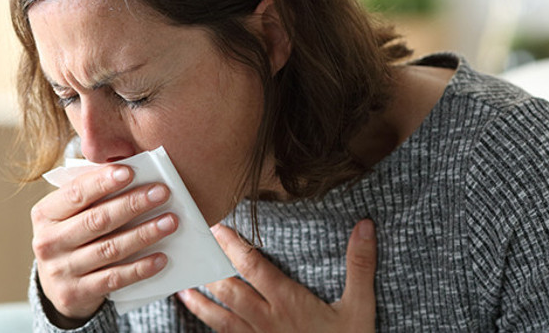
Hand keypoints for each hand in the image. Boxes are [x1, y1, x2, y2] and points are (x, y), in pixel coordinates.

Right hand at [31, 164, 178, 326]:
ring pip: (110, 249)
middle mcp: (48, 242)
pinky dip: (140, 268)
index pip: (75, 193)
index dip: (102, 182)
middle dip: (132, 204)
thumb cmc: (72, 235)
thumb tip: (130, 171)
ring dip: (144, 234)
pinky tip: (160, 257)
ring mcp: (60, 270)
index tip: (129, 171)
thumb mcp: (70, 213)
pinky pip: (114, 278)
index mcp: (45, 214)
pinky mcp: (75, 293)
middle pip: (97, 220)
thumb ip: (92, 193)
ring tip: (169, 222)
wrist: (56, 285)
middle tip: (161, 193)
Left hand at [177, 220, 376, 331]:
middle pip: (229, 289)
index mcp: (288, 301)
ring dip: (200, 302)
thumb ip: (360, 265)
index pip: (252, 265)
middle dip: (210, 267)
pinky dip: (212, 330)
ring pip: (220, 318)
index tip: (217, 227)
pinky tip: (203, 324)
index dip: (232, 244)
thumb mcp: (360, 307)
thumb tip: (365, 225)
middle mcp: (267, 320)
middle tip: (194, 248)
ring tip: (183, 289)